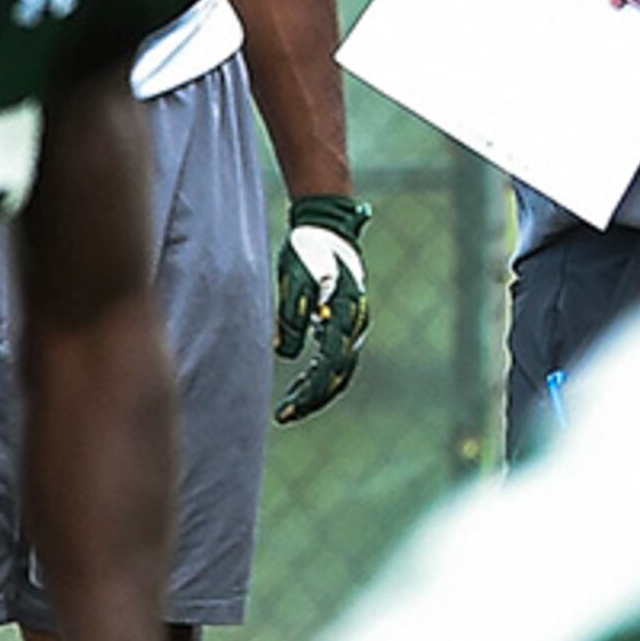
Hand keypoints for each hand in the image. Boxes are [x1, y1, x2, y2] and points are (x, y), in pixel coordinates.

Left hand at [272, 194, 371, 422]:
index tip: (285, 411)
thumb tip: (286, 353)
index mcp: (344, 316)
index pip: (328, 370)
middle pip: (337, 377)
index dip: (307, 394)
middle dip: (311, 399)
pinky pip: (336, 356)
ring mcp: (353, 323)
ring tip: (290, 404)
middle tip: (284, 415)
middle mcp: (355, 325)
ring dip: (316, 389)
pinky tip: (301, 380)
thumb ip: (292, 317)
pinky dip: (319, 373)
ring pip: (339, 369)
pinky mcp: (345, 320)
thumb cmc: (307, 250)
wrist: (326, 225)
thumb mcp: (294, 281)